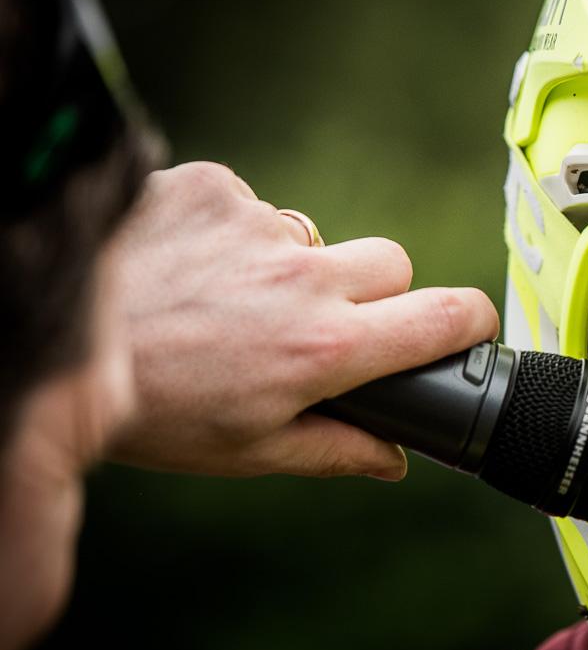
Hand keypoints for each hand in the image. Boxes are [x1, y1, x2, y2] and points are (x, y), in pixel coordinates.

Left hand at [105, 161, 498, 478]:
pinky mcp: (214, 188)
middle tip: (320, 326)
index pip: (447, 315)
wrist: (52, 346)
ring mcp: (259, 226)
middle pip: (393, 265)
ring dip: (295, 266)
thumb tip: (395, 461)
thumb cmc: (150, 410)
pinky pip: (255, 209)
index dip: (473, 321)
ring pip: (318, 237)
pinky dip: (235, 235)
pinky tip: (193, 267)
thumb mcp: (249, 450)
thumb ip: (338, 451)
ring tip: (230, 302)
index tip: (468, 328)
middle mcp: (305, 279)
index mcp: (327, 350)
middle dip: (373, 295)